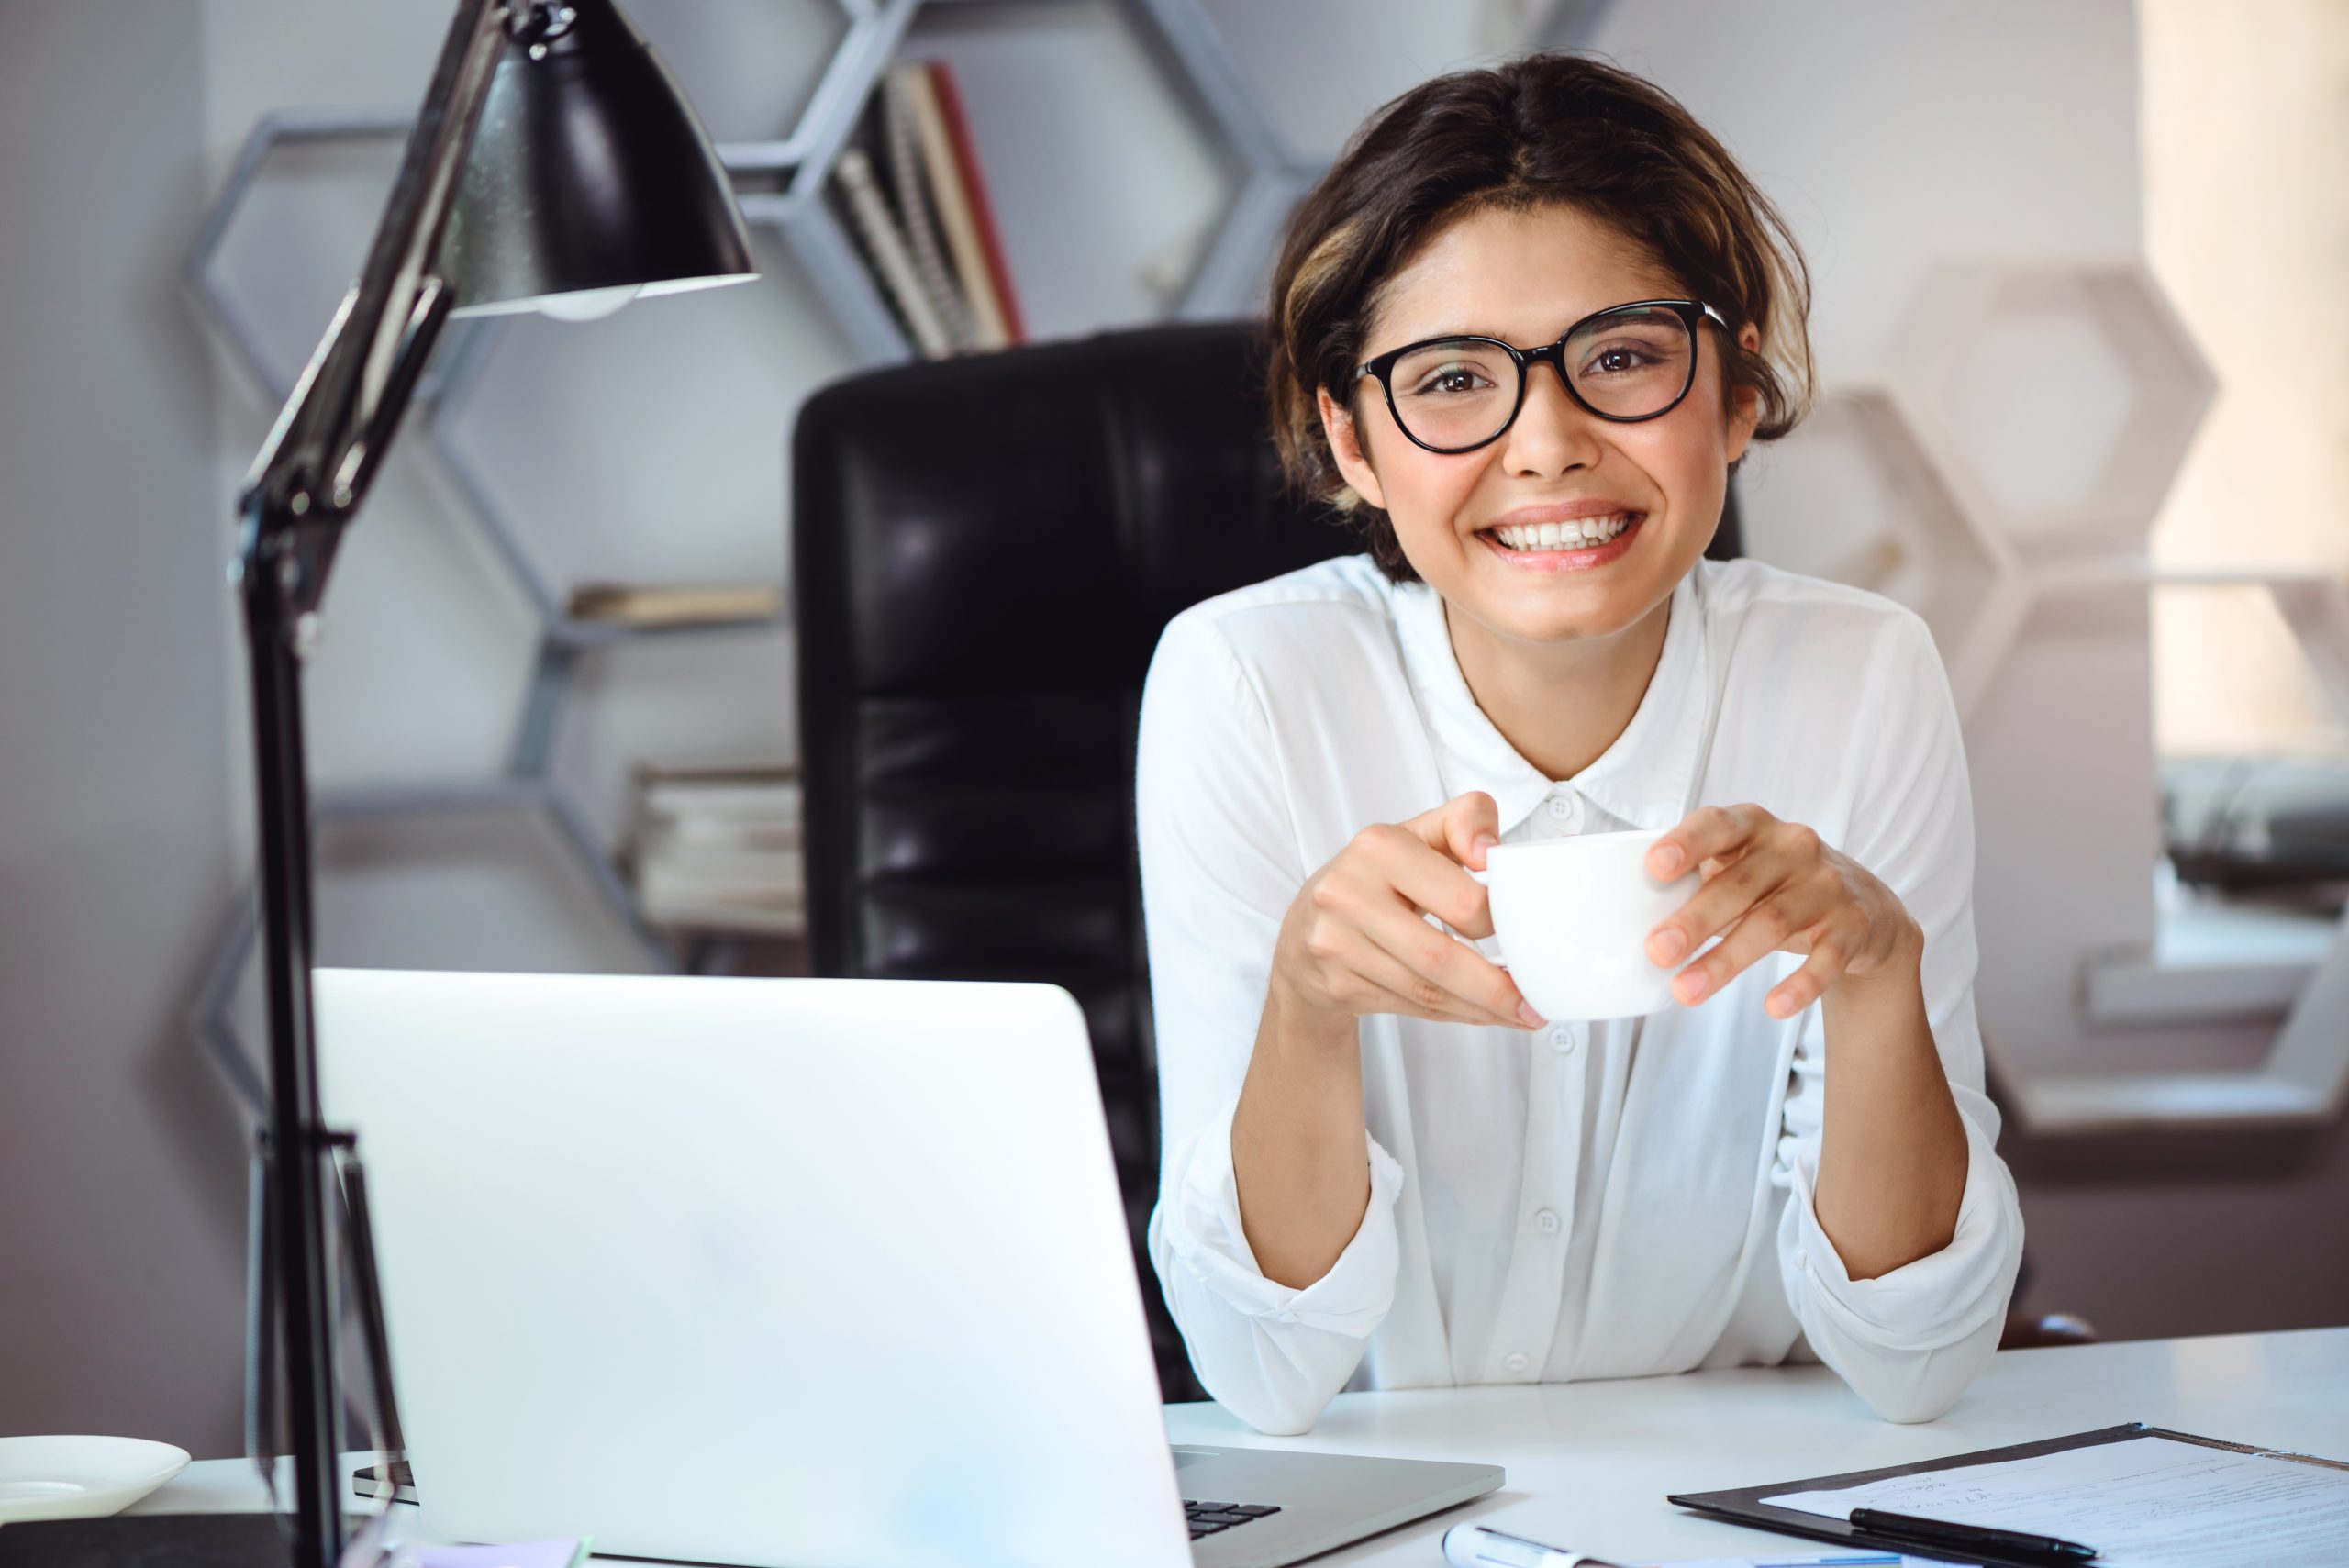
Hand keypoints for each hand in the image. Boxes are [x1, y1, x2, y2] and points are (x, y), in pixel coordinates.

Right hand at [1273, 791, 1542, 1029]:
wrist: (1304, 931)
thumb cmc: (1377, 877)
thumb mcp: (1418, 835)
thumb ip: (1464, 821)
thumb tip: (1492, 853)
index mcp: (1378, 847)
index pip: (1460, 899)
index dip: (1499, 924)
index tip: (1527, 936)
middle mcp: (1347, 893)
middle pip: (1440, 957)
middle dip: (1496, 987)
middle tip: (1535, 1003)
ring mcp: (1336, 944)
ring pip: (1426, 991)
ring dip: (1481, 1009)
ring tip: (1521, 1014)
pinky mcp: (1337, 985)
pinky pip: (1410, 1008)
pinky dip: (1454, 1015)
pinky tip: (1481, 1014)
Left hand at [1643, 803, 1920, 1018]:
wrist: (1864, 909)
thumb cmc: (1775, 887)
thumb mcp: (1739, 870)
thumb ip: (1696, 884)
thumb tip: (1629, 924)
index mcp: (1753, 827)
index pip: (1718, 825)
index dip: (1686, 843)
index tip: (1654, 867)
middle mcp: (1793, 847)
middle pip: (1739, 884)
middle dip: (1694, 920)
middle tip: (1656, 951)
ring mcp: (1827, 885)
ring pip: (1772, 923)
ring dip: (1726, 960)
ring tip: (1686, 991)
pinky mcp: (1853, 926)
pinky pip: (1826, 958)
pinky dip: (1800, 985)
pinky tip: (1773, 1007)